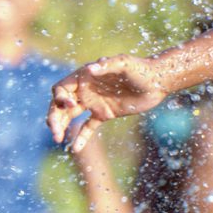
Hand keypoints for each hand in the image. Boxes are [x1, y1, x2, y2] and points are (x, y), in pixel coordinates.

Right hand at [49, 54, 176, 151]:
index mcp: (85, 76)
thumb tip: (89, 69)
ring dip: (62, 126)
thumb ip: (107, 65)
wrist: (158, 82)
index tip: (71, 105)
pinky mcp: (104, 114)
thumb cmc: (141, 68)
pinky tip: (75, 148)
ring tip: (58, 139)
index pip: (61, 89)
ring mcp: (94, 102)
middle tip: (54, 132)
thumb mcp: (124, 64)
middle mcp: (86, 89)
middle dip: (54, 117)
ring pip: (70, 116)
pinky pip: (88, 127)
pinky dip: (81, 137)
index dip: (61, 98)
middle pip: (61, 104)